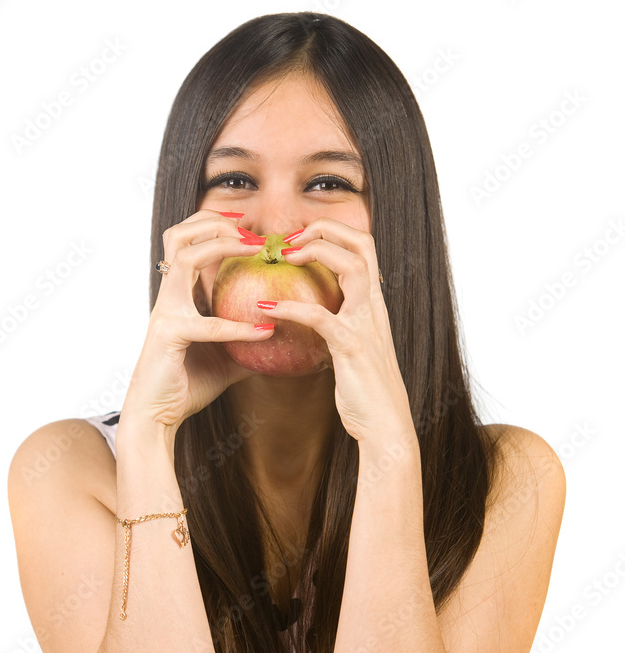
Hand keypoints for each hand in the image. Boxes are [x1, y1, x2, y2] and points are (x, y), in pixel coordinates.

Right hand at [120, 210, 273, 433]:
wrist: (157, 415)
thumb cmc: (187, 386)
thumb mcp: (227, 360)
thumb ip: (248, 344)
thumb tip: (284, 339)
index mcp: (179, 297)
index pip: (190, 245)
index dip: (217, 229)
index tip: (252, 232)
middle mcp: (169, 297)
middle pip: (179, 234)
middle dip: (214, 222)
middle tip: (250, 230)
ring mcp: (166, 311)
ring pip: (185, 255)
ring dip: (221, 245)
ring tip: (253, 249)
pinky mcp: (169, 333)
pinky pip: (208, 323)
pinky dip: (238, 326)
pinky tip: (265, 331)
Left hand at [257, 218, 416, 447]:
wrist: (386, 424)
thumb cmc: (367, 393)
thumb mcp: (354, 352)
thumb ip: (340, 330)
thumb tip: (314, 323)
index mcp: (373, 306)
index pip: (364, 249)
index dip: (334, 233)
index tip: (300, 239)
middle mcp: (374, 308)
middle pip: (362, 244)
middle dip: (327, 228)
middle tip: (290, 238)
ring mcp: (365, 324)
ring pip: (351, 265)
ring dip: (316, 251)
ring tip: (284, 255)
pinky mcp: (351, 346)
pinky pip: (320, 316)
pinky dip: (292, 306)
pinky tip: (266, 307)